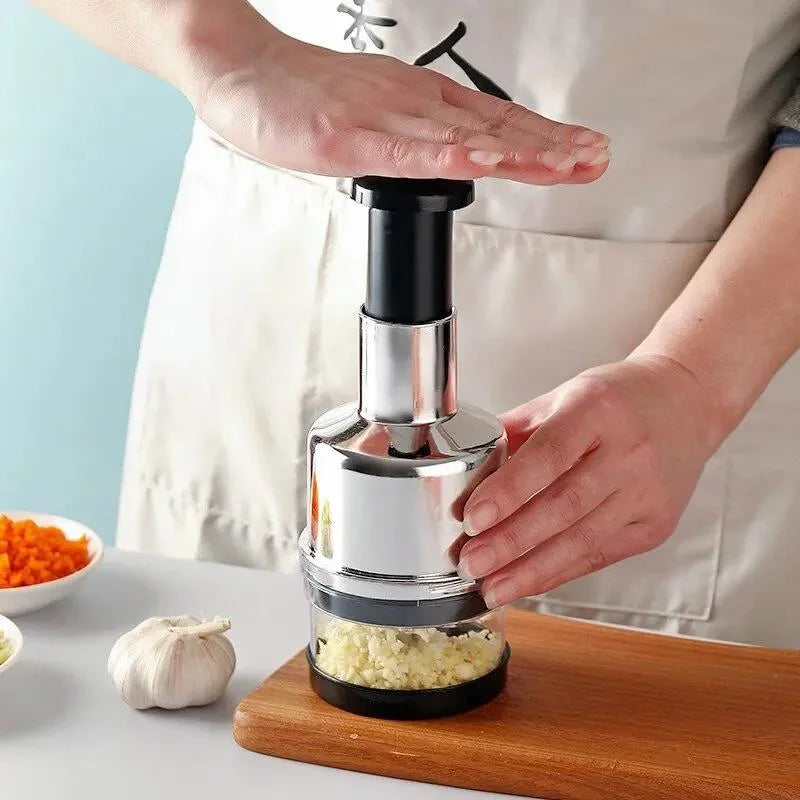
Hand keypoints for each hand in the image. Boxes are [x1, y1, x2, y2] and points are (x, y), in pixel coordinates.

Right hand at [188, 13, 609, 183]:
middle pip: (491, 131)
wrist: (243, 69)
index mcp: (420, 104)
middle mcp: (413, 106)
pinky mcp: (349, 137)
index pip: (493, 126)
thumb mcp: (373, 116)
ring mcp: (383, 120)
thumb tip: (455, 157)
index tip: (584, 153)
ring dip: (515, 153)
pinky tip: (479, 165)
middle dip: (549, 148)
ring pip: (460, 140)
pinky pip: (404, 151)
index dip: (542, 141)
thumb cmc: (303, 97)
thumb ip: (415, 139)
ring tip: (564, 163)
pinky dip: (445, 159)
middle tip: (596, 157)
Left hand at [457, 355, 722, 607]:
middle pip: (564, 505)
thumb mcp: (562, 397)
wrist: (686, 404)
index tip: (473, 518)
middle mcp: (629, 452)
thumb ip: (514, 431)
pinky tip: (525, 582)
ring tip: (490, 586)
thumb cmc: (616, 399)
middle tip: (470, 562)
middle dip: (511, 541)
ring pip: (583, 540)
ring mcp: (647, 492)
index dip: (509, 490)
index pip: (550, 455)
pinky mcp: (655, 525)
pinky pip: (599, 555)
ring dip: (530, 569)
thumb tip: (463, 467)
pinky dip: (558, 573)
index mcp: (598, 409)